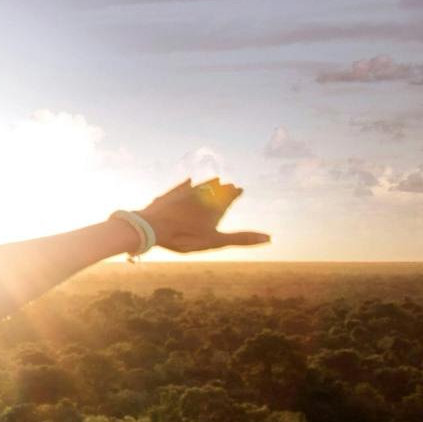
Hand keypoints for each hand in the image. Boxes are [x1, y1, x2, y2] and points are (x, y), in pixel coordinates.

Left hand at [130, 178, 269, 253]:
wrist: (151, 227)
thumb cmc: (184, 236)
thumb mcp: (215, 241)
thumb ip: (242, 239)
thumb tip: (271, 238)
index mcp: (214, 206)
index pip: (229, 195)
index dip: (235, 193)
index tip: (240, 189)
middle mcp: (201, 195)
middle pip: (216, 189)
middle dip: (223, 188)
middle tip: (229, 185)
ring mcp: (184, 193)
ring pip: (200, 186)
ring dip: (209, 183)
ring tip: (215, 180)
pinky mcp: (169, 195)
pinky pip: (181, 186)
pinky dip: (188, 183)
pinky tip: (190, 180)